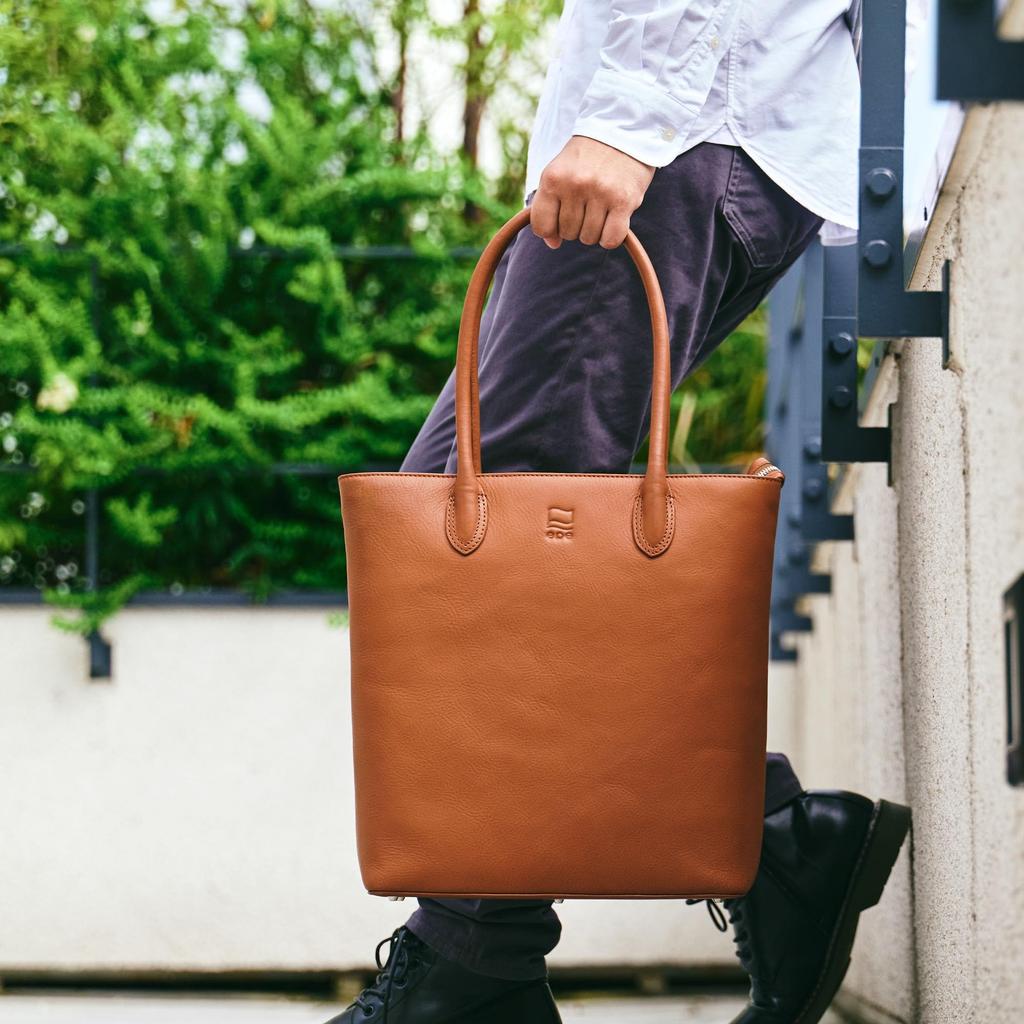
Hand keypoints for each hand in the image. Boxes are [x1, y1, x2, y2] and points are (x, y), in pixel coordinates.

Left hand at [530, 136, 654, 249]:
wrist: (623, 130)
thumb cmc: (587, 158)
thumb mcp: (559, 173)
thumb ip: (549, 207)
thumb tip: (552, 244)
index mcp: (553, 178)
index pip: (541, 226)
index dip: (550, 230)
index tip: (560, 219)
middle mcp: (575, 185)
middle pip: (567, 233)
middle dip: (576, 226)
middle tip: (587, 205)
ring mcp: (600, 193)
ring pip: (589, 238)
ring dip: (595, 230)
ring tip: (601, 208)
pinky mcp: (623, 200)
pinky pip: (611, 239)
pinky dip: (611, 237)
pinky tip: (614, 221)